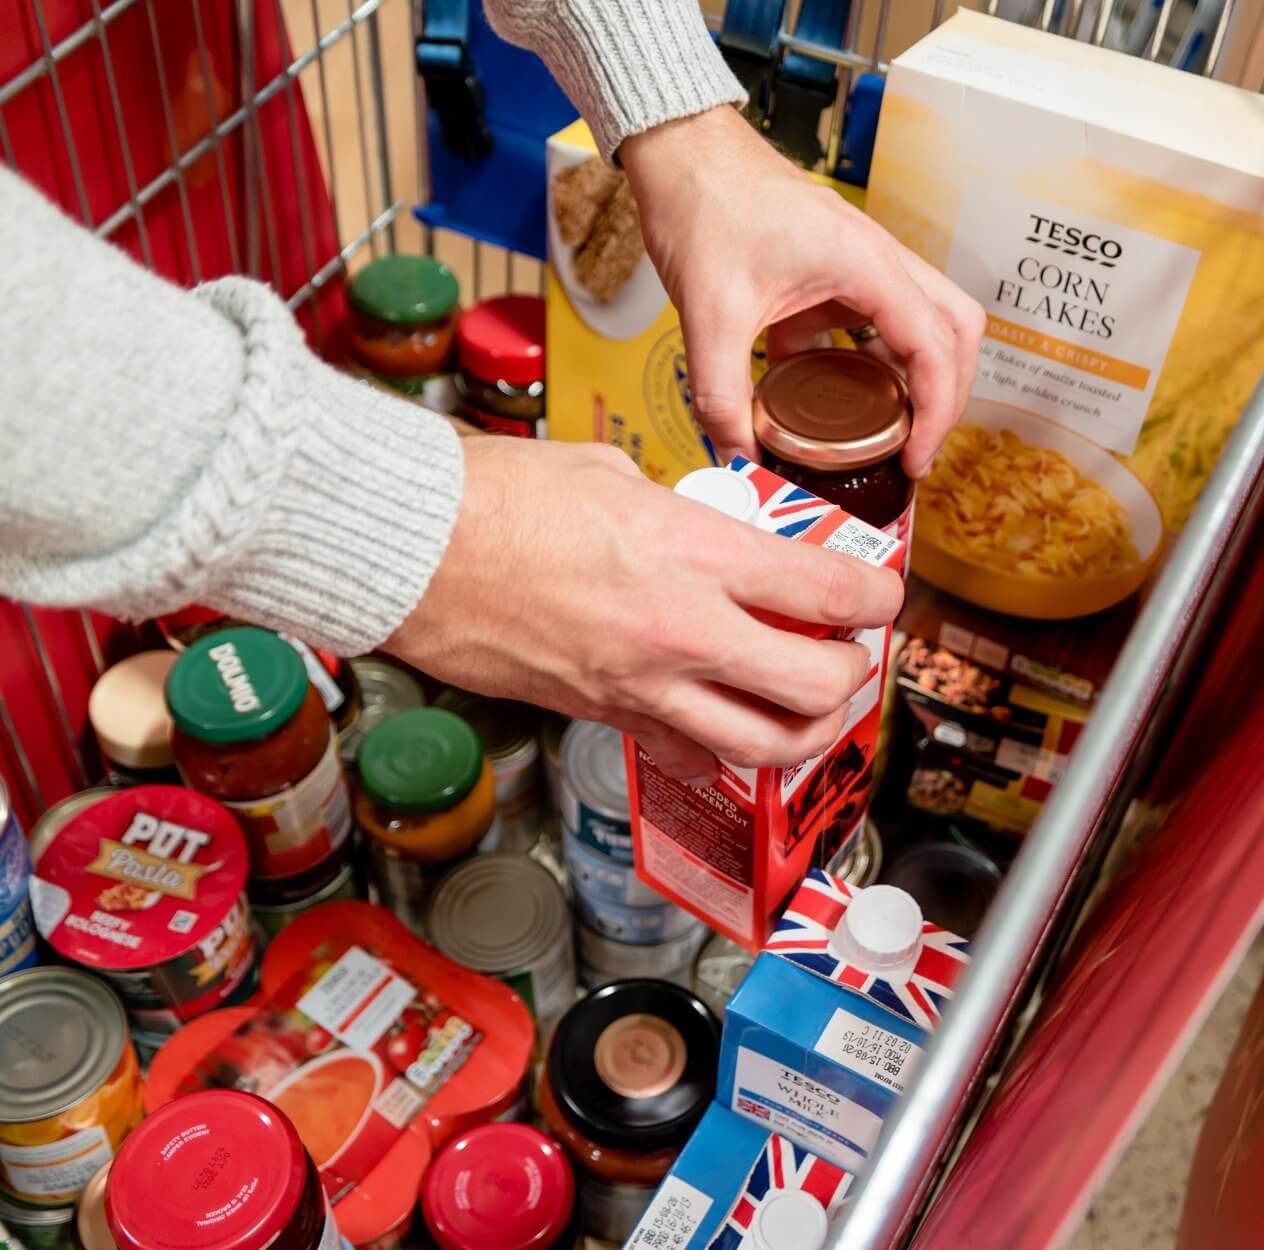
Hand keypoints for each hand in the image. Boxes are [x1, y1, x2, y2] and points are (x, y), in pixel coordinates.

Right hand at [386, 437, 902, 782]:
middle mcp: (682, 630)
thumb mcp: (613, 475)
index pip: (827, 591)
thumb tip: (711, 537)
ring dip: (806, 730)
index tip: (880, 595)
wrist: (415, 553)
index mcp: (694, 552)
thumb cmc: (499, 498)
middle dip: (854, 673)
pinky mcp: (603, 716)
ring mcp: (642, 685)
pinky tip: (729, 719)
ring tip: (811, 706)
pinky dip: (725, 745)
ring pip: (764, 745)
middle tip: (852, 652)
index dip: (876, 598)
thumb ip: (681, 515)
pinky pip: (689, 751)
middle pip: (817, 685)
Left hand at [622, 106, 984, 478]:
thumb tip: (739, 457)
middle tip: (915, 449)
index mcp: (866, 264)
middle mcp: (876, 260)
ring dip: (908, 379)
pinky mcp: (829, 272)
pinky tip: (822, 399)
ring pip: (917, 325)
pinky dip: (859, 365)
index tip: (916, 459)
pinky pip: (866, 324)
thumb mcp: (709, 314)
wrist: (680, 152)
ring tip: (880, 436)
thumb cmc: (704, 206)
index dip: (937, 412)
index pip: (936, 347)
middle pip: (953, 331)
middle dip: (946, 395)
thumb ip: (722, 395)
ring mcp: (857, 264)